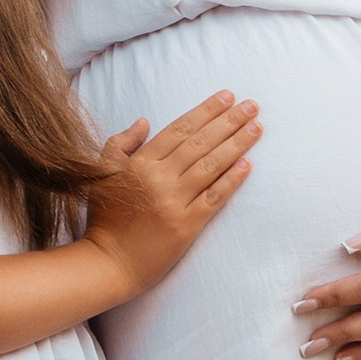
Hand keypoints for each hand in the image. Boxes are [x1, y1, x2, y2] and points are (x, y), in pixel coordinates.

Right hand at [84, 91, 259, 298]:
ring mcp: (175, 202)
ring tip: (257, 127)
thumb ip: (121, 144)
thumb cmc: (104, 219)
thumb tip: (145, 121)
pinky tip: (248, 164)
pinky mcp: (187, 226)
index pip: (180, 129)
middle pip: (201, 142)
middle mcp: (159, 178)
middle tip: (252, 105)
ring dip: (237, 144)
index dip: (206, 111)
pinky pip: (214, 198)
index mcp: (140, 163)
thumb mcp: (103, 173)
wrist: (107, 263)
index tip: (227, 96)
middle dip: (229, 120)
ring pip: (211, 165)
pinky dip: (232, 180)